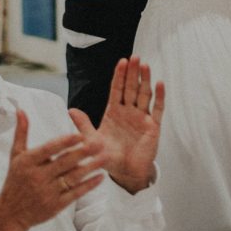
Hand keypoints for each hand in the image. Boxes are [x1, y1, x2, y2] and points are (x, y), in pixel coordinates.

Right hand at [0, 109, 105, 230]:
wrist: (10, 213)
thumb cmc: (15, 180)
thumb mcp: (16, 156)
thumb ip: (22, 132)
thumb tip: (21, 109)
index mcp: (28, 162)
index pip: (48, 150)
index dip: (64, 142)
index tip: (80, 135)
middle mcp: (37, 177)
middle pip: (64, 162)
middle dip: (83, 152)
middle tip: (100, 142)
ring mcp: (47, 192)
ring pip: (72, 177)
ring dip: (90, 167)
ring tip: (104, 156)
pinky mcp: (55, 206)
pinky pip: (75, 193)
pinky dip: (89, 185)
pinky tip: (100, 177)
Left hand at [70, 56, 164, 194]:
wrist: (125, 173)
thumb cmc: (108, 157)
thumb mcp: (92, 141)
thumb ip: (83, 125)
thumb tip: (71, 110)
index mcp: (114, 112)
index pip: (117, 89)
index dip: (120, 76)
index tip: (122, 61)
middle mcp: (129, 111)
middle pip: (132, 88)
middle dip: (133, 72)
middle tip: (135, 57)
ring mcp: (142, 117)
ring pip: (144, 94)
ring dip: (145, 80)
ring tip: (146, 65)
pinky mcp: (153, 126)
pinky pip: (157, 109)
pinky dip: (159, 96)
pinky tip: (159, 84)